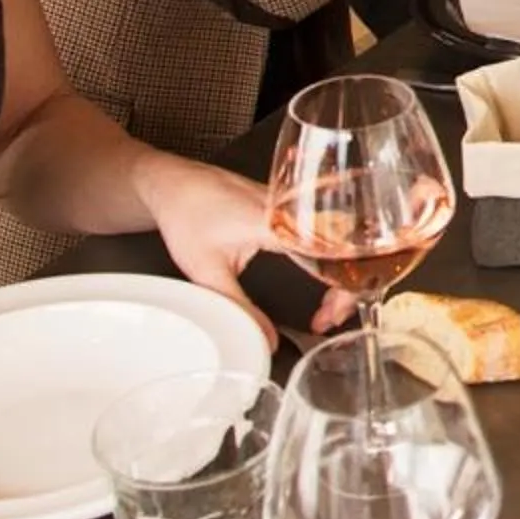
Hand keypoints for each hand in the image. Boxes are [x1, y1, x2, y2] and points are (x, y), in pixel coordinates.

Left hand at [135, 156, 351, 346]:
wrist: (172, 181)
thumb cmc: (185, 213)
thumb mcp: (207, 270)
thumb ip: (238, 307)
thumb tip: (265, 337)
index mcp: (277, 221)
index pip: (331, 257)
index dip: (339, 293)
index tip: (325, 319)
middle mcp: (292, 206)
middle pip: (344, 250)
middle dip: (346, 289)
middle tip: (329, 318)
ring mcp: (293, 202)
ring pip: (337, 240)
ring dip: (338, 275)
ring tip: (327, 306)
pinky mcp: (288, 204)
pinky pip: (323, 232)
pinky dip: (327, 259)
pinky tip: (321, 278)